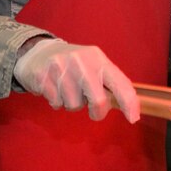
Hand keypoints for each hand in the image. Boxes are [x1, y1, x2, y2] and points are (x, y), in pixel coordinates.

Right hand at [13, 38, 139, 122]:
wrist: (38, 53)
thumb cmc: (73, 64)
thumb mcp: (93, 65)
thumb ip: (109, 83)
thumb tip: (129, 106)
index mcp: (98, 58)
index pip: (119, 82)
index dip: (129, 102)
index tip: (133, 118)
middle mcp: (81, 61)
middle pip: (98, 101)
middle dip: (97, 112)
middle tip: (93, 110)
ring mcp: (61, 68)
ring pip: (74, 105)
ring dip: (72, 104)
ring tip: (67, 89)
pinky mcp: (43, 77)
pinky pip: (57, 104)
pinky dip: (57, 102)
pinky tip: (55, 89)